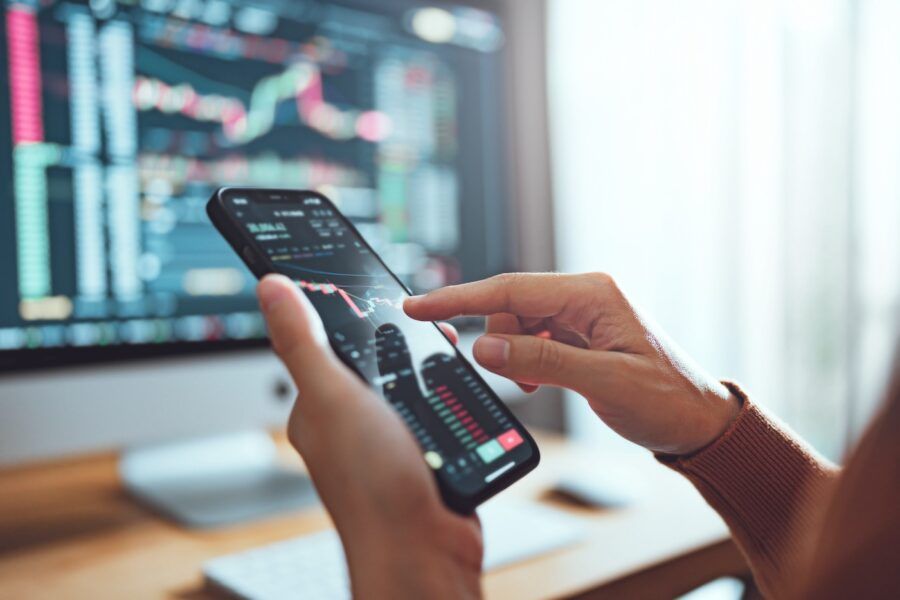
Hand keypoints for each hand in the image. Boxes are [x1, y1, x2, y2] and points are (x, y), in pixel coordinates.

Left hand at [257, 274, 481, 598]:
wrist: (424, 553)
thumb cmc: (370, 487)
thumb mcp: (333, 397)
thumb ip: (304, 342)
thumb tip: (270, 287)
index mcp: (318, 406)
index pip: (325, 343)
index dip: (348, 312)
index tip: (372, 288)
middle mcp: (351, 422)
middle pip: (375, 360)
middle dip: (401, 339)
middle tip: (427, 328)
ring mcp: (389, 440)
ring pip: (411, 383)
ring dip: (431, 368)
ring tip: (449, 355)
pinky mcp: (424, 454)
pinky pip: (438, 411)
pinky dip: (452, 397)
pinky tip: (461, 391)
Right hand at [405, 273, 739, 454]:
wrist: (699, 424)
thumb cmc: (666, 400)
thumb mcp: (603, 383)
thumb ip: (541, 361)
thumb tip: (484, 347)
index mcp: (593, 294)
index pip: (511, 288)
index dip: (460, 299)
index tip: (419, 306)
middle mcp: (585, 297)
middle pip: (511, 305)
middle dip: (496, 341)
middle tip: (508, 378)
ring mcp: (581, 316)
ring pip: (518, 324)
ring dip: (513, 355)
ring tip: (534, 385)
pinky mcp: (579, 337)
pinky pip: (532, 340)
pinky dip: (524, 361)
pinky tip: (538, 381)